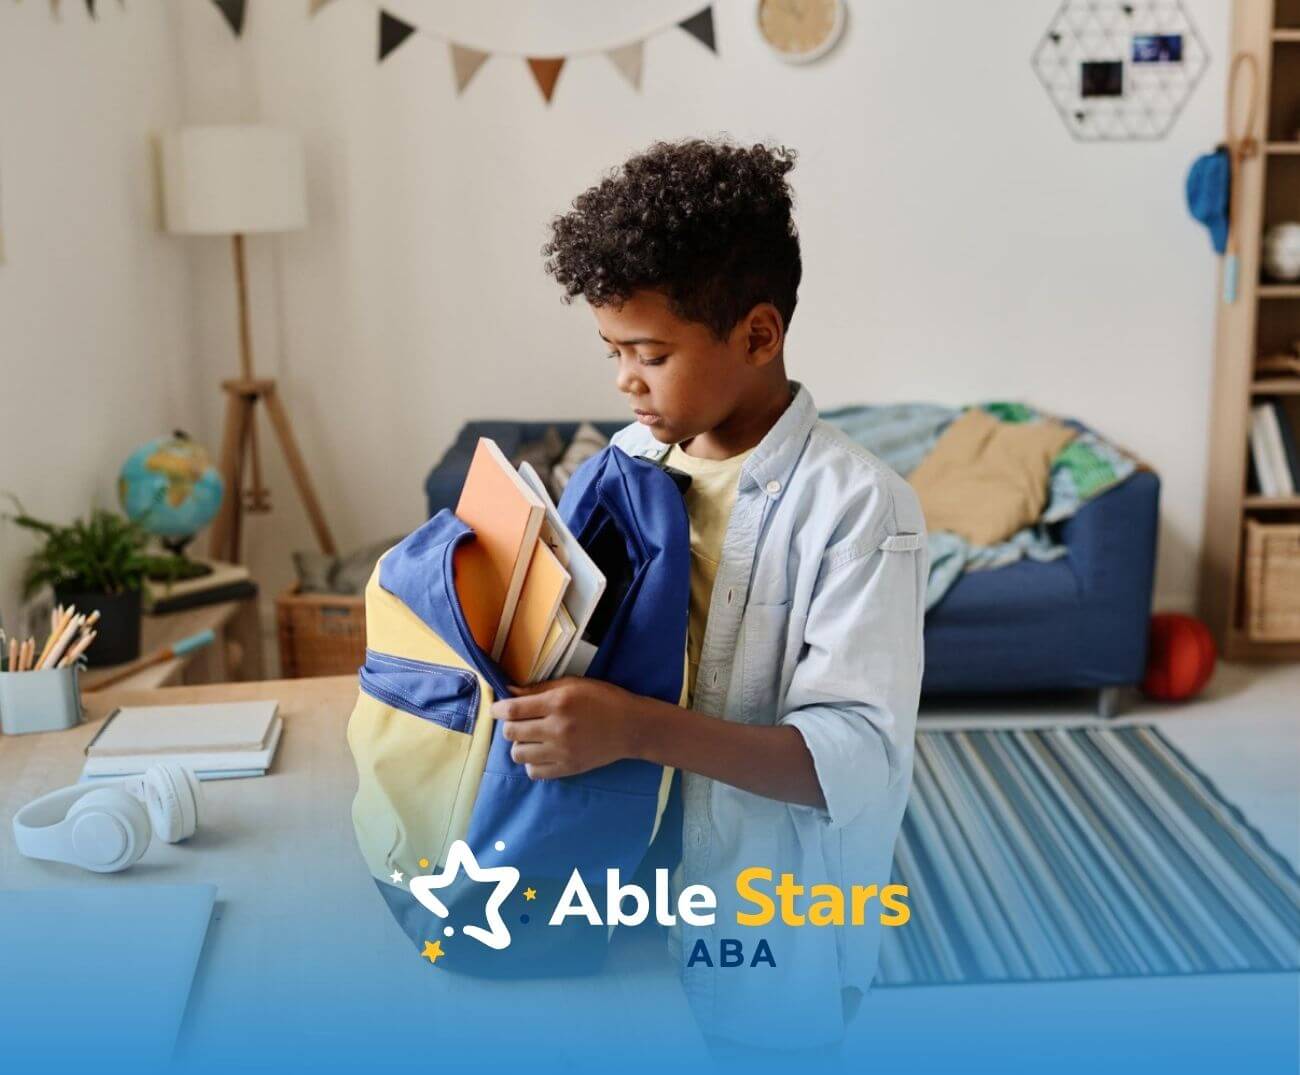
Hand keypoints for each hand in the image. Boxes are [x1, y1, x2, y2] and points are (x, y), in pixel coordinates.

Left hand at [491, 677, 642, 779]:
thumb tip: (509, 693)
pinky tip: (540, 753)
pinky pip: (533, 772)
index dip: (497, 709)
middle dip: (508, 726)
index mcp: (558, 703)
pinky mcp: (568, 768)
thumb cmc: (603, 699)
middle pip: (511, 732)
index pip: (513, 709)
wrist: (631, 727)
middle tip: (518, 722)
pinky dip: (531, 762)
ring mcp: (562, 751)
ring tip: (530, 738)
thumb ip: (539, 689)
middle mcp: (557, 728)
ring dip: (519, 745)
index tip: (496, 709)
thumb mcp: (573, 684)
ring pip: (518, 754)